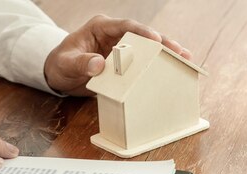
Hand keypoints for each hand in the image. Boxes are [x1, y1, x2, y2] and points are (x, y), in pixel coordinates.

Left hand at [44, 15, 192, 95]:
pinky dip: (159, 64)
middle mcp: (116, 34)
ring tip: (186, 58)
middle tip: (179, 50)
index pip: (126, 26)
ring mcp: (123, 48)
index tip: (155, 39)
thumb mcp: (66, 64)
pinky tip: (176, 68)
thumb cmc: (61, 64)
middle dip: (163, 42)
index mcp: (101, 27)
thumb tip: (98, 64)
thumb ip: (81, 63)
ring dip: (166, 53)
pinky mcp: (127, 61)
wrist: (60, 74)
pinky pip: (145, 61)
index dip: (142, 32)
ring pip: (148, 48)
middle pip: (143, 35)